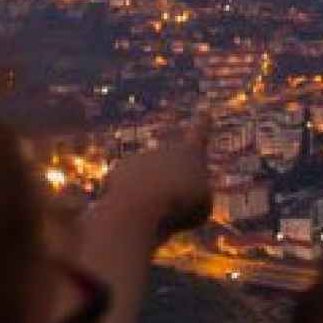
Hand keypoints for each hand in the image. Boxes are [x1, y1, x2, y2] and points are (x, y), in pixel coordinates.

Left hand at [101, 113, 211, 239]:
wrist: (138, 207)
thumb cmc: (179, 206)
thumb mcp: (201, 207)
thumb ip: (191, 198)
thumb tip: (169, 195)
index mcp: (190, 154)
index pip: (199, 135)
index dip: (203, 125)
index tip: (205, 110)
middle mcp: (163, 150)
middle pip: (171, 173)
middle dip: (171, 192)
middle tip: (174, 208)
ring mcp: (139, 159)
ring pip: (150, 188)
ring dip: (151, 202)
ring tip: (154, 212)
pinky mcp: (117, 171)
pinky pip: (129, 194)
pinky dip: (131, 205)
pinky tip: (132, 211)